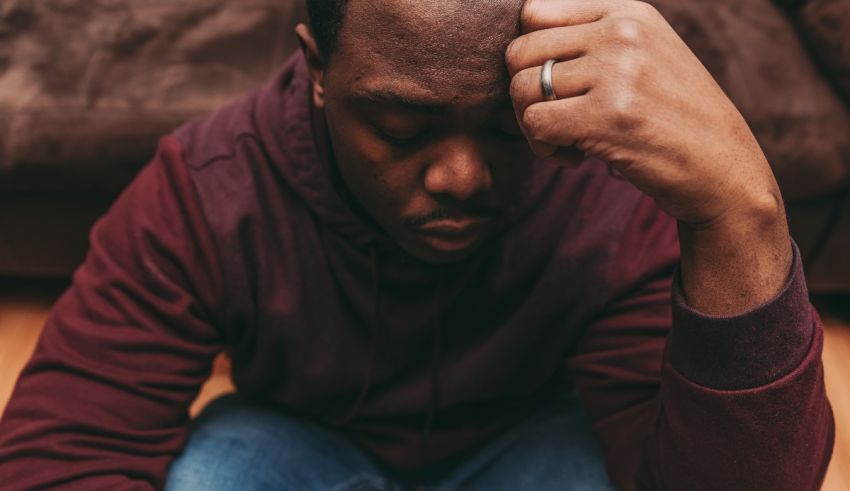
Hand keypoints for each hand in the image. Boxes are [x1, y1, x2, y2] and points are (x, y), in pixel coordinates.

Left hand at [506, 0, 791, 313]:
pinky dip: (544, 148)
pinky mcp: (608, 116)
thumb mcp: (647, 58)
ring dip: (533, 126)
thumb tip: (521, 47)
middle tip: (553, 121)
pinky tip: (576, 158)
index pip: (533, 12)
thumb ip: (594, 42)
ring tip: (567, 142)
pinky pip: (536, 123)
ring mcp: (616, 72)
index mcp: (627, 13)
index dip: (529, 56)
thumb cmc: (675, 121)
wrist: (724, 169)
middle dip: (523, 94)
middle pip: (519, 52)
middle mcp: (621, 33)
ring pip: (521, 89)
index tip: (553, 86)